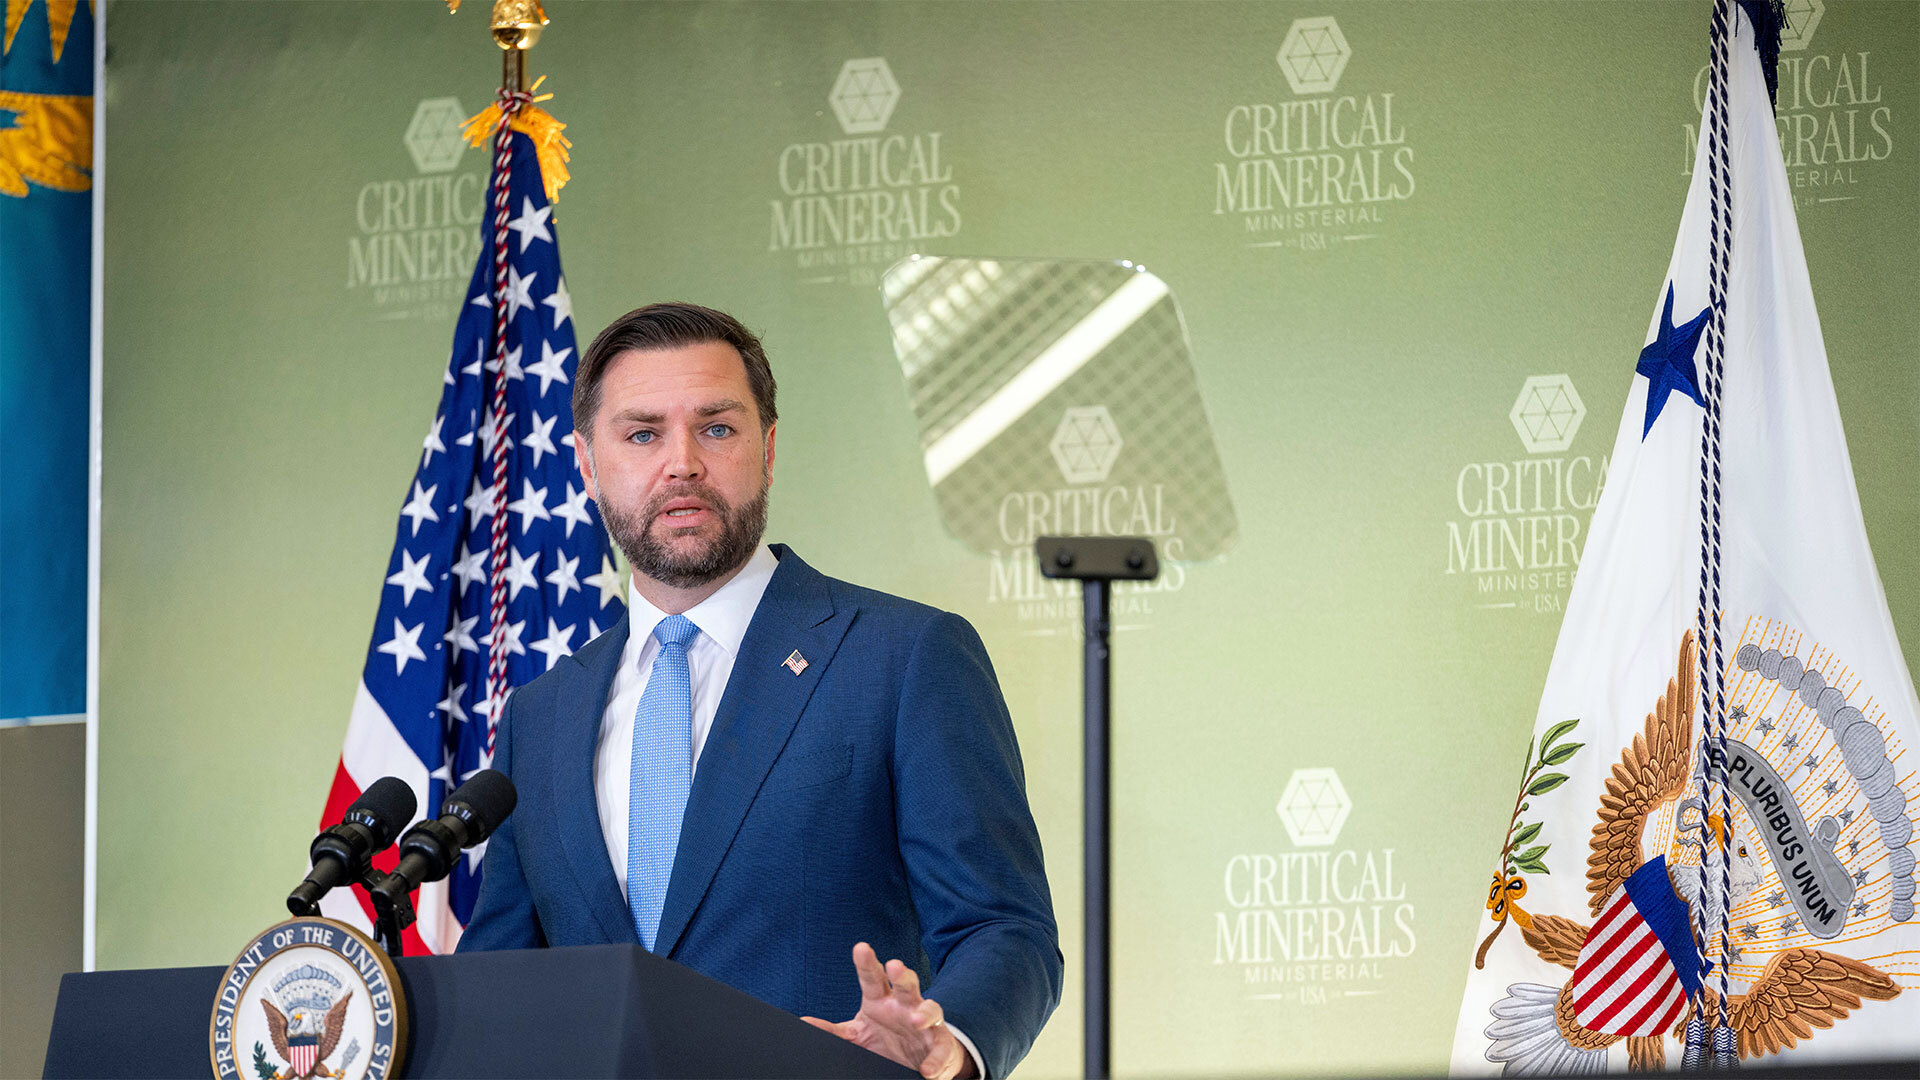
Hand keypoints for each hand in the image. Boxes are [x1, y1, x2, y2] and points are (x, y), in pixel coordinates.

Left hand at [802, 942, 976, 1079]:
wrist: (919, 1056)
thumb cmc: (886, 1037)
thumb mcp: (857, 1033)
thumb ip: (833, 1030)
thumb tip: (803, 1022)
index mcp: (880, 1000)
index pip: (872, 977)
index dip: (867, 962)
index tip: (861, 947)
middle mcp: (905, 1005)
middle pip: (905, 983)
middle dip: (901, 974)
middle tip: (895, 966)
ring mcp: (925, 1022)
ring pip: (930, 1009)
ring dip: (925, 1013)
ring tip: (916, 1020)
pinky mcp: (941, 1043)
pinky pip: (941, 1049)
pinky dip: (936, 1060)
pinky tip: (928, 1069)